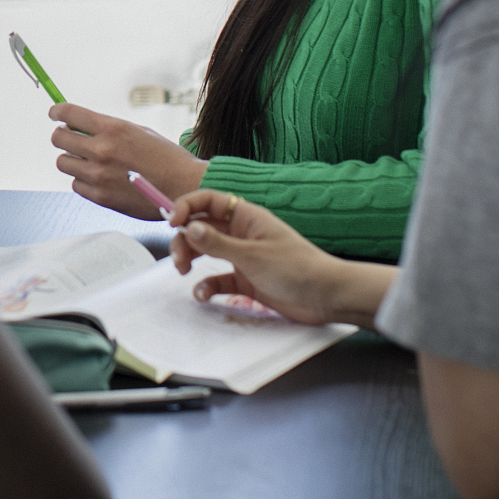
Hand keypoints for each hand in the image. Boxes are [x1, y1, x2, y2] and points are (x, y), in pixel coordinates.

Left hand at [49, 103, 207, 219]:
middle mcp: (101, 150)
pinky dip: (83, 181)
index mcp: (112, 129)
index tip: (54, 113)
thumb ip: (109, 129)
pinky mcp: (100, 197)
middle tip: (71, 138)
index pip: (69, 113)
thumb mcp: (138, 132)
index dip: (57, 111)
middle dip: (63, 136)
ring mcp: (98, 176)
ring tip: (88, 161)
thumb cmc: (166, 158)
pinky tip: (98, 178)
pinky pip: (76, 185)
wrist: (184, 187)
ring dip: (72, 160)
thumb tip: (83, 126)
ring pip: (63, 163)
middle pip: (59, 139)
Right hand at [167, 189, 392, 328]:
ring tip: (185, 273)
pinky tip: (204, 293)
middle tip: (179, 259)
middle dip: (186, 240)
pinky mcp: (247, 279)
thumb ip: (218, 243)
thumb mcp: (252, 255)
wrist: (326, 297)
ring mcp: (244, 256)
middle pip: (203, 228)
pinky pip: (219, 278)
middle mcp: (242, 233)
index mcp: (246, 217)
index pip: (208, 201)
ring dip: (192, 260)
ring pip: (207, 252)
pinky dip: (208, 285)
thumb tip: (189, 227)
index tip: (172, 222)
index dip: (187, 207)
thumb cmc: (296, 269)